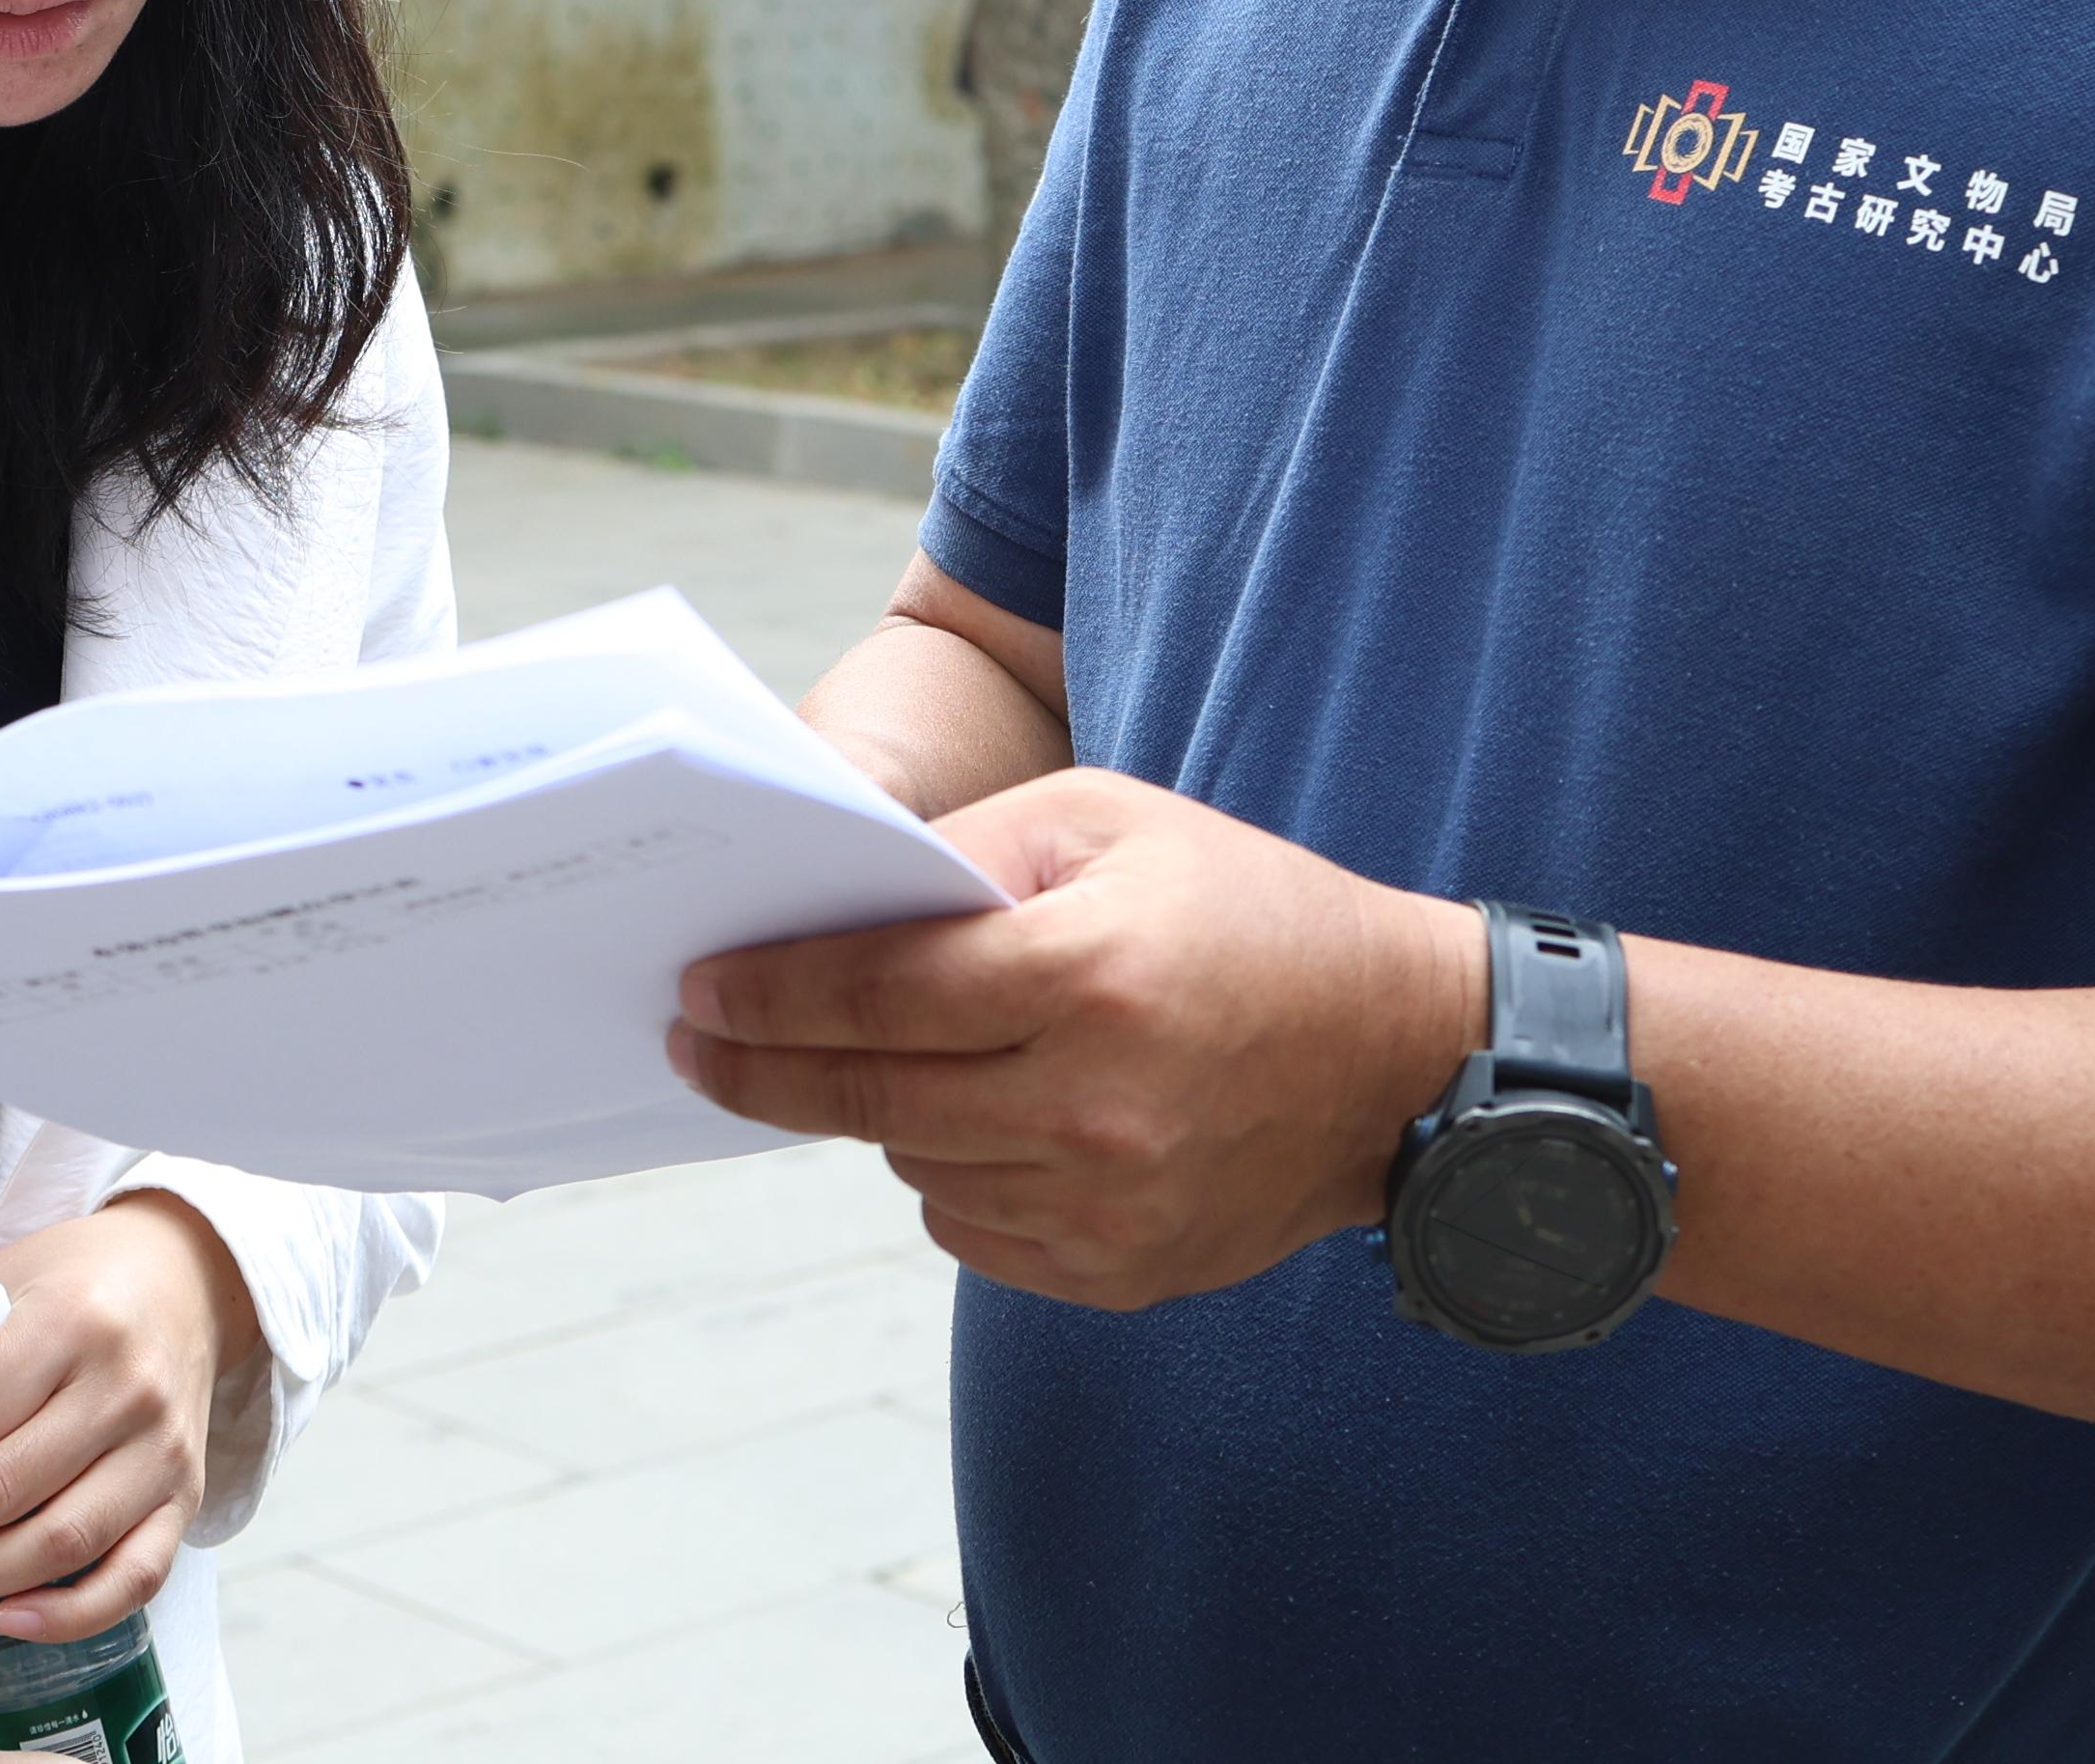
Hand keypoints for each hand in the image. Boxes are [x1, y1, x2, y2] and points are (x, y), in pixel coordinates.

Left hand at [0, 1194, 251, 1640]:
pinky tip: (6, 1616)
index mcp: (70, 1322)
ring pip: (58, 1543)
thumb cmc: (71, 1281)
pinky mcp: (185, 1497)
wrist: (185, 1279)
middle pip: (1, 1487)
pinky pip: (133, 1579)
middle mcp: (125, 1389)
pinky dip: (69, 1616)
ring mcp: (162, 1450)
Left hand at [670, 769, 1480, 1309]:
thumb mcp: (1111, 821)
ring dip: (875, 1112)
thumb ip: (971, 850)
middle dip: (763, 1070)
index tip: (696, 990)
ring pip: (914, 1165)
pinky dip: (951, 1173)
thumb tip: (840, 904)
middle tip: (695, 1046)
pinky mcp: (1122, 1272)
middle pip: (871, 1097)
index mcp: (1087, 976)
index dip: (769, 993)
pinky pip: (973, 1230)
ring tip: (878, 1060)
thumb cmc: (1245, 911)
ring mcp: (1109, 1207)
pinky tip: (977, 1118)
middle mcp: (1093, 1108)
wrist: (1399, 1055)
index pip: (877, 994)